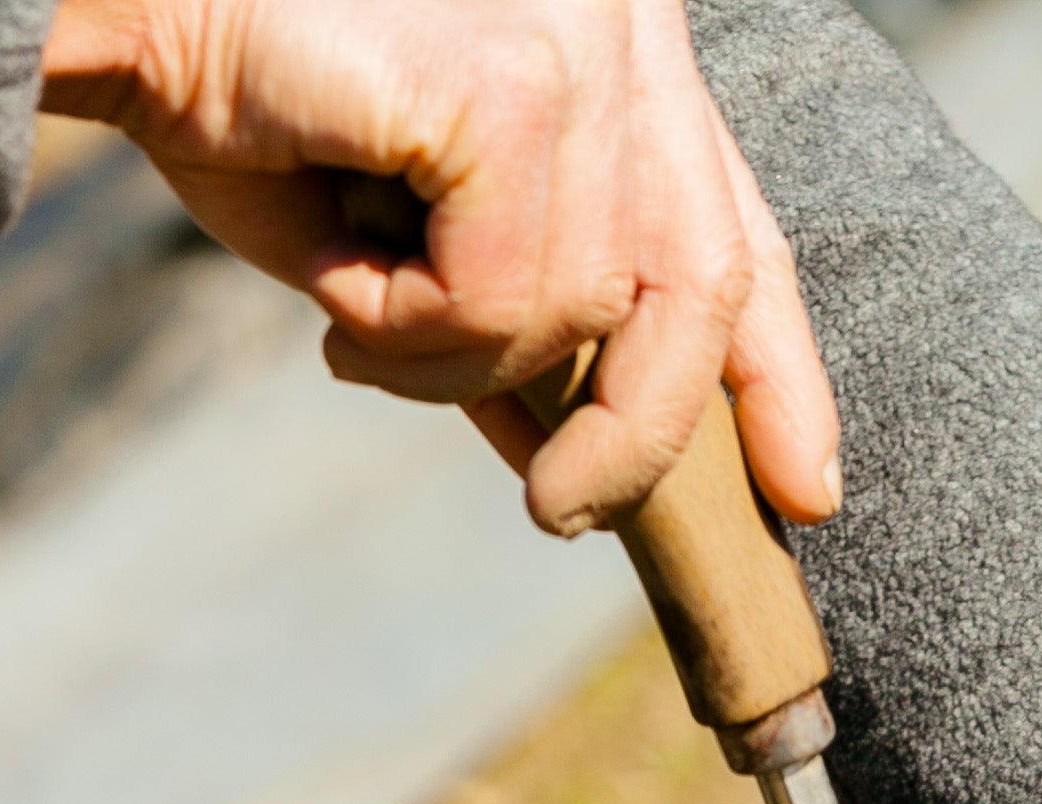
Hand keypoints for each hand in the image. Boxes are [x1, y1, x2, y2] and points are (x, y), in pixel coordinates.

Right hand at [40, 0, 839, 535]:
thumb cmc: (235, 94)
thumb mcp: (401, 231)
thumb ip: (506, 319)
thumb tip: (572, 453)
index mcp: (614, 36)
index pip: (732, 222)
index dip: (775, 367)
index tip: (806, 488)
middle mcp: (623, 16)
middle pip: (698, 280)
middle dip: (643, 431)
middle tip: (562, 515)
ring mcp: (581, 36)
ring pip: (583, 310)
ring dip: (450, 359)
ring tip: (346, 308)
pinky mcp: (514, 78)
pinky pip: (504, 297)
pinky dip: (408, 322)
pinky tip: (332, 264)